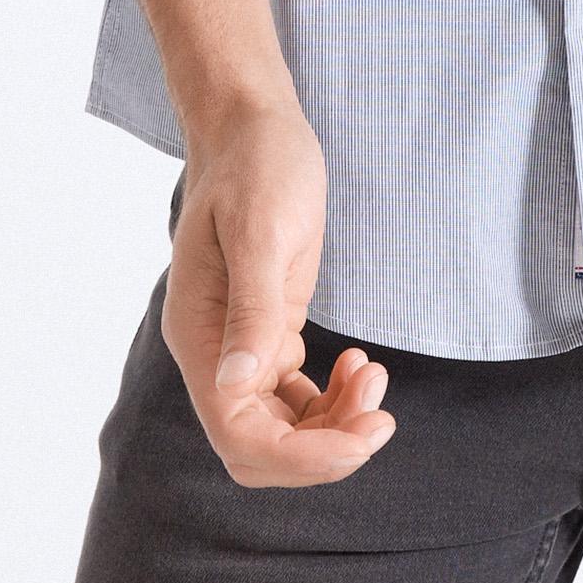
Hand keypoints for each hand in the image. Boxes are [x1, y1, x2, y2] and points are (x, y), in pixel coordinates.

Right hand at [162, 95, 395, 487]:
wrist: (255, 125)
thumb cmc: (257, 165)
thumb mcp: (262, 231)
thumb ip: (252, 309)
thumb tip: (238, 385)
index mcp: (200, 337)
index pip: (239, 435)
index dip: (300, 457)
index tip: (362, 439)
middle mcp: (215, 353)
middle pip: (261, 449)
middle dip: (324, 450)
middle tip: (381, 414)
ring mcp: (242, 345)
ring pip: (282, 431)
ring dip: (335, 425)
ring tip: (373, 375)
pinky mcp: (269, 329)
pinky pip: (295, 398)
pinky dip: (332, 399)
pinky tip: (359, 364)